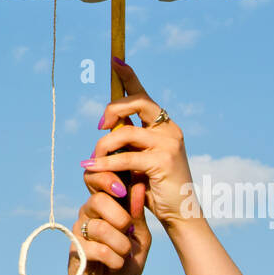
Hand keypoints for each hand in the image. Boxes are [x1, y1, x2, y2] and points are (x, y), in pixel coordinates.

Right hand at [66, 186, 151, 274]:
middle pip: (99, 200)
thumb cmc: (126, 261)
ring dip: (120, 244)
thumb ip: (138, 215)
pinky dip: (114, 259)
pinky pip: (97, 249)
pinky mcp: (75, 249)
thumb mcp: (140, 238)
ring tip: (125, 255)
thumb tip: (139, 186)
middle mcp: (89, 213)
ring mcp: (79, 230)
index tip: (123, 191)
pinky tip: (116, 265)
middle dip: (120, 217)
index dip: (107, 179)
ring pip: (100, 227)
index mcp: (106, 206)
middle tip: (129, 232)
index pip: (99, 181)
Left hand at [82, 59, 199, 229]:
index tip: (115, 60)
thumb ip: (129, 142)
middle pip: (138, 103)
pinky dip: (106, 164)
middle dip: (113, 109)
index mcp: (164, 125)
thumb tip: (107, 127)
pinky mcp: (163, 161)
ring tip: (92, 159)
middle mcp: (169, 129)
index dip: (129, 76)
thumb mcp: (141, 159)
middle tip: (99, 125)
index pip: (144, 95)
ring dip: (104, 146)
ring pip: (125, 132)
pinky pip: (126, 157)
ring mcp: (168, 143)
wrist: (181, 213)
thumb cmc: (157, 188)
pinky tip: (92, 168)